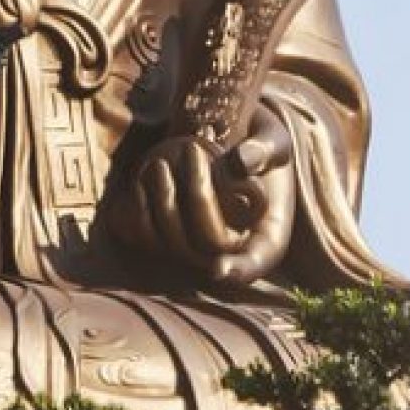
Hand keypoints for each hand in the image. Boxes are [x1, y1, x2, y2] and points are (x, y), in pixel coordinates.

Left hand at [107, 100, 304, 293]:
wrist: (230, 140)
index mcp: (266, 237)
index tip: (218, 268)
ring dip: (162, 201)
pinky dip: (136, 211)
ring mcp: (194, 251)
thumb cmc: (257, 142)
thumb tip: (240, 164)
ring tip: (160, 162)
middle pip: (208, 246)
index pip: (254, 263)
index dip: (238, 270)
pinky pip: (143, 239)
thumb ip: (266, 150)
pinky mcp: (163, 241)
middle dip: (198, 197)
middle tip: (192, 148)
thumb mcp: (273, 139)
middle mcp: (230, 252)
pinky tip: (140, 180)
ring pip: (171, 245)